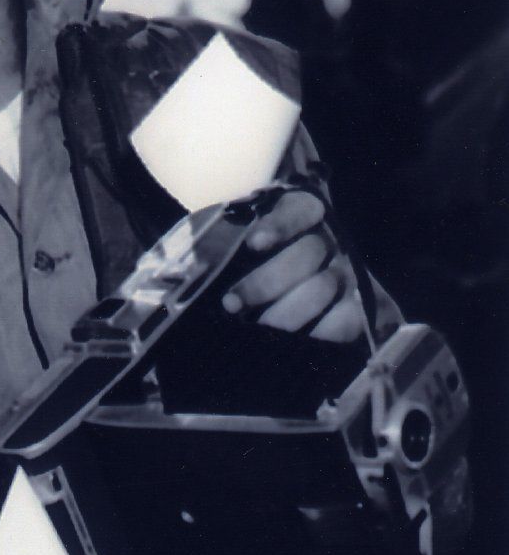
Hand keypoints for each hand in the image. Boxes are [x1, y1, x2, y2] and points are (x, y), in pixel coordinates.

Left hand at [221, 187, 366, 341]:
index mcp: (303, 214)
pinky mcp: (368, 303)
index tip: (253, 243)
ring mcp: (350, 270)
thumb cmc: (256, 265)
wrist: (310, 303)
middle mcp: (330, 239)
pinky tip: (304, 343)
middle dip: (266, 281)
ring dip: (287, 310)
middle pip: (306, 253)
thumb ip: (224, 247)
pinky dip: (325, 332)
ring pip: (323, 285)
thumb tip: (186, 272)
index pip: (297, 210)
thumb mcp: (241, 247)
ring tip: (258, 328)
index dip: (279, 225)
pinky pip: (351, 317)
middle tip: (232, 304)